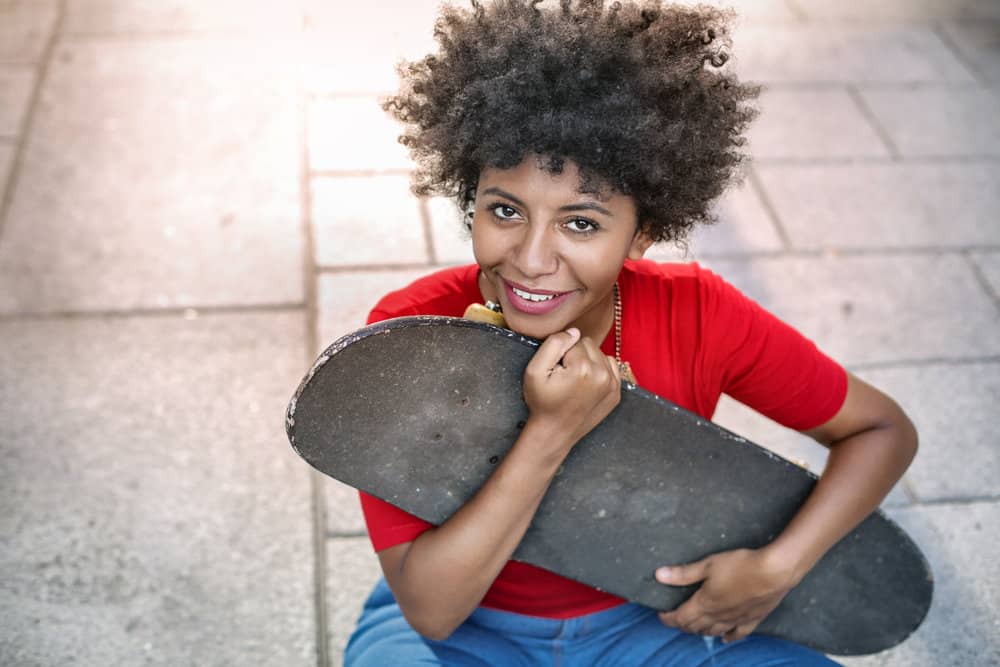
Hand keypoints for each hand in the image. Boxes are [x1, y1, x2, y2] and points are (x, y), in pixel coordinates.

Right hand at [522, 328, 621, 453]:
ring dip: (588, 362)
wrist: (555, 432)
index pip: (573, 340)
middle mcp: (602, 375)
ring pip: (599, 354)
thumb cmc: (542, 402)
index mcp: (583, 368)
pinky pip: (610, 366)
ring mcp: (612, 385)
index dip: (560, 353)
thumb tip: (574, 332)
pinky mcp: (616, 392)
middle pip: (588, 344)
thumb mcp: (534, 370)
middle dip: (575, 355)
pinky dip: (598, 370)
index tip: (556, 372)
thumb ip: (553, 344)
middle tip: (564, 376)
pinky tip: (586, 384)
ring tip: (575, 381)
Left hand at [656, 548, 799, 642]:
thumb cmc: (740, 565)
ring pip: (713, 632)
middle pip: (695, 626)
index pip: (680, 617)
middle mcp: (718, 616)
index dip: (668, 618)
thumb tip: (659, 576)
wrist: (774, 572)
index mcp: (704, 604)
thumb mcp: (708, 565)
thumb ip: (683, 573)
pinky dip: (727, 637)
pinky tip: (723, 638)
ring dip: (700, 630)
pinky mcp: (752, 620)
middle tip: (675, 618)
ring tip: (693, 626)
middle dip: (682, 624)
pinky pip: (737, 634)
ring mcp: (735, 620)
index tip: (661, 614)